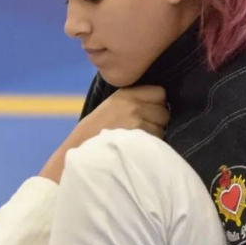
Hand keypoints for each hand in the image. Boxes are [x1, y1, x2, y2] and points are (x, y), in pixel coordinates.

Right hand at [40, 86, 169, 180]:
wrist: (82, 151)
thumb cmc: (96, 132)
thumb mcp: (111, 107)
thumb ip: (133, 102)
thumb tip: (160, 105)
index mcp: (125, 94)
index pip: (160, 93)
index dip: (156, 104)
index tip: (147, 112)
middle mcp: (133, 106)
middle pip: (164, 112)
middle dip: (157, 121)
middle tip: (140, 130)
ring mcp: (137, 123)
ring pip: (162, 129)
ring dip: (154, 135)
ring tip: (136, 140)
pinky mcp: (140, 140)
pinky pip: (157, 142)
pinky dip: (150, 146)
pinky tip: (137, 148)